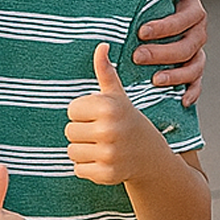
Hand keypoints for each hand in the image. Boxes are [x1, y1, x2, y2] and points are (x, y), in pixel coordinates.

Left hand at [64, 45, 165, 185]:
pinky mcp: (106, 174)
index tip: (100, 116)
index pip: (71, 109)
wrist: (150, 156)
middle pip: (69, 130)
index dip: (83, 112)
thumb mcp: (118, 96)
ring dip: (83, 149)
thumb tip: (101, 45)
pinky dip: (87, 167)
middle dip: (82, 131)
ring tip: (101, 146)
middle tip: (102, 132)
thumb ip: (105, 72)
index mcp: (108, 107)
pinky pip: (78, 168)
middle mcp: (109, 130)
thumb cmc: (128, 120)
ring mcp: (109, 154)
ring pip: (71, 150)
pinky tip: (103, 160)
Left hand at [134, 0, 207, 105]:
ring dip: (176, 75)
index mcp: (193, 8)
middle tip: (137, 56)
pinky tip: (182, 100)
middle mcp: (199, 30)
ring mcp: (198, 49)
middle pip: (187, 45)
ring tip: (155, 80)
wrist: (154, 4)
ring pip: (194, 66)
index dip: (165, 26)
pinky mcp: (194, 65)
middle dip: (162, 53)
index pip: (184, 19)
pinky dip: (193, 91)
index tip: (141, 31)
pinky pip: (198, 81)